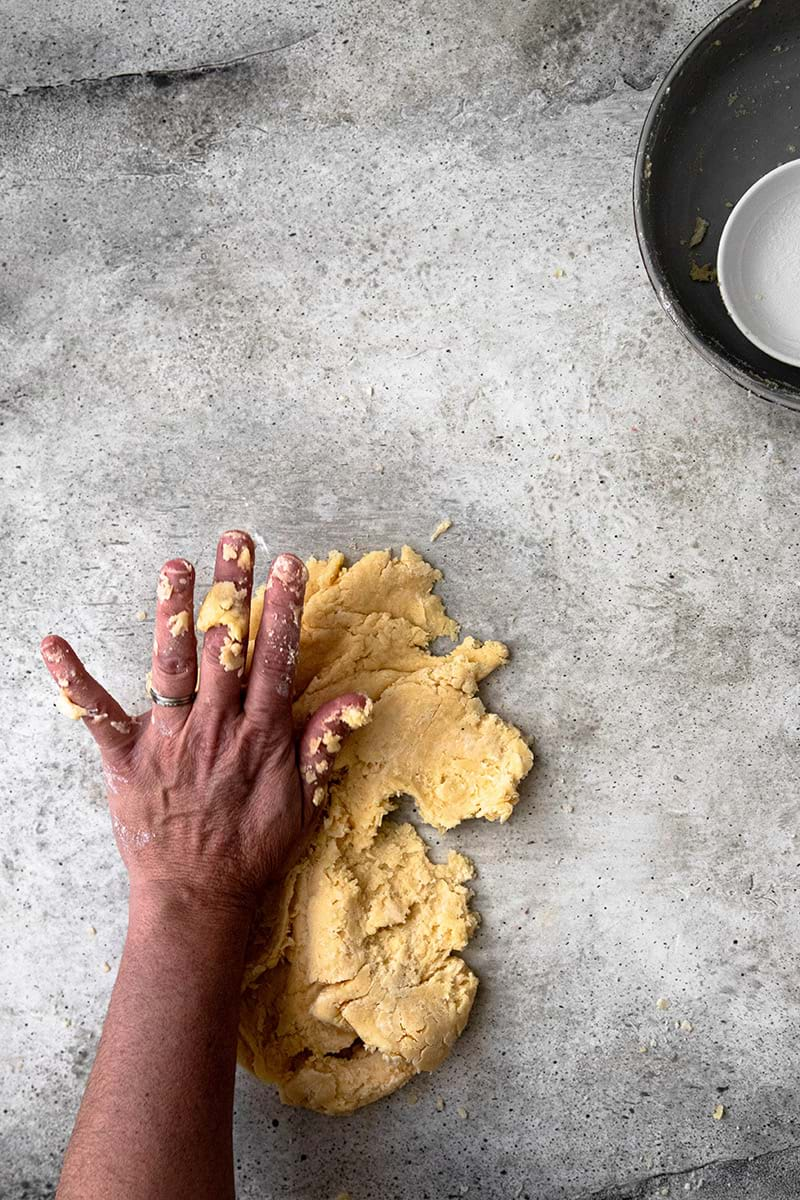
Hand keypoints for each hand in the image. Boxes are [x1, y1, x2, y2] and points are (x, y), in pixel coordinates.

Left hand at [41, 530, 369, 913]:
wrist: (200, 897)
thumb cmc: (253, 849)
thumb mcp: (305, 801)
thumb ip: (322, 744)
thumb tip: (356, 698)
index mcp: (261, 734)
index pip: (275, 658)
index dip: (283, 609)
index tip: (288, 566)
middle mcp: (216, 727)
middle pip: (227, 646)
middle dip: (232, 589)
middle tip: (235, 540)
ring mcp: (170, 741)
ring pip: (174, 666)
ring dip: (174, 614)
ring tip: (175, 567)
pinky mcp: (127, 760)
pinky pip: (97, 715)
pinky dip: (75, 681)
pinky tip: (54, 644)